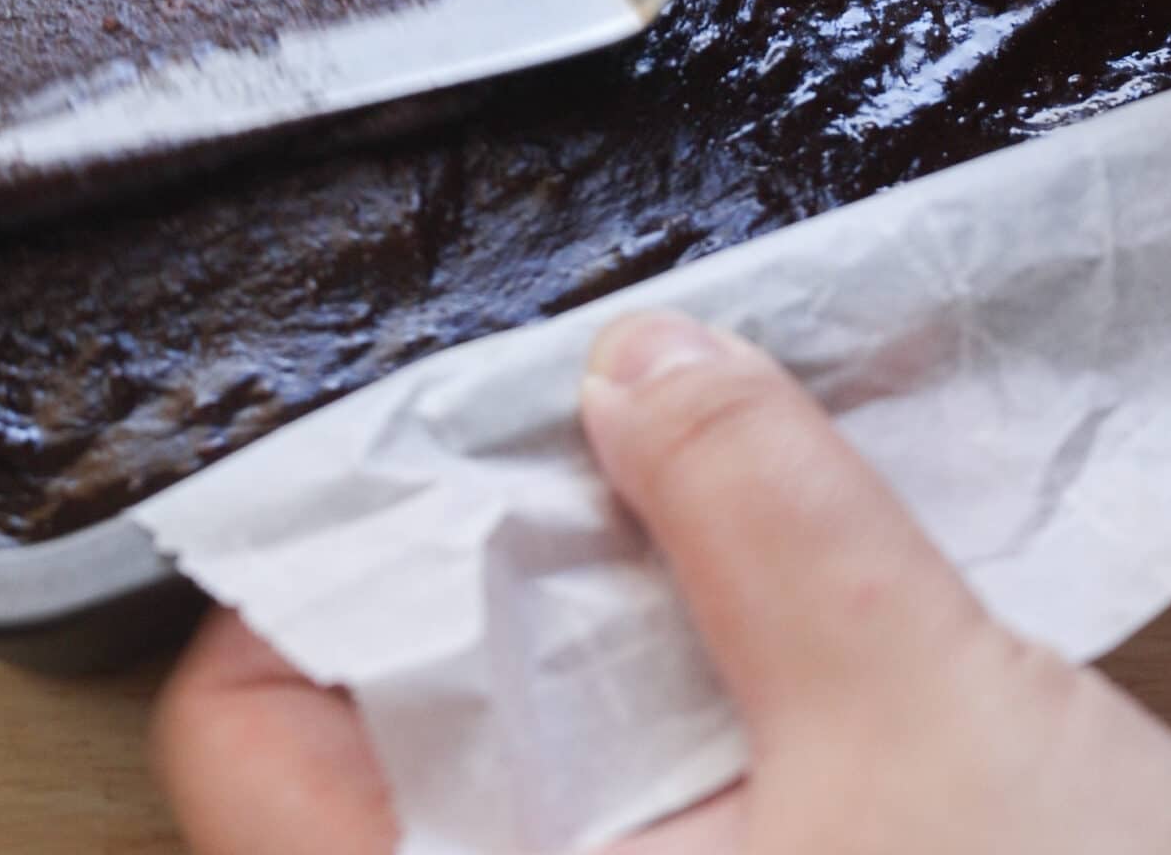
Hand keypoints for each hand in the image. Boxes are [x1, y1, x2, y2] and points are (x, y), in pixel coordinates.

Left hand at [152, 311, 1170, 853]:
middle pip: (368, 745)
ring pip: (495, 789)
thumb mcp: (930, 731)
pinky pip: (596, 831)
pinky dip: (638, 728)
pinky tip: (731, 644)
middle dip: (468, 580)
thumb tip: (645, 363)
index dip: (303, 573)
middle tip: (552, 449)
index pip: (240, 742)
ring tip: (653, 516)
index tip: (391, 451)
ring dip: (567, 649)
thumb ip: (766, 515)